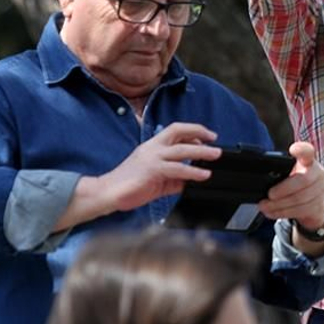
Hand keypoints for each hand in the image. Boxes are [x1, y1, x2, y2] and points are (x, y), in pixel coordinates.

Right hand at [99, 123, 220, 212]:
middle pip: (178, 131)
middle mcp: (152, 147)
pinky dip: (193, 172)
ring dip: (201, 152)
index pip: (174, 130)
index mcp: (152, 146)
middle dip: (199, 133)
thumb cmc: (129, 185)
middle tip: (215, 141)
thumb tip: (191, 179)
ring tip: (215, 155)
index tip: (208, 136)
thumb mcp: (157, 179)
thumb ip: (174, 177)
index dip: (193, 130)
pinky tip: (203, 175)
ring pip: (181, 149)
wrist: (108, 193)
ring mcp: (151, 158)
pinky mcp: (152, 171)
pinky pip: (177, 169)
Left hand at [260, 141, 323, 230]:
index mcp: (308, 161)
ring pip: (300, 199)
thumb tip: (258, 178)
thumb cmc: (298, 184)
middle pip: (303, 180)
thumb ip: (280, 171)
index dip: (302, 150)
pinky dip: (283, 212)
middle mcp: (317, 174)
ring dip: (279, 204)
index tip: (293, 150)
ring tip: (265, 206)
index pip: (307, 152)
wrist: (316, 202)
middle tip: (269, 194)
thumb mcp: (291, 173)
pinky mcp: (319, 207)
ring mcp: (321, 191)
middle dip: (283, 189)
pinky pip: (300, 211)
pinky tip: (272, 212)